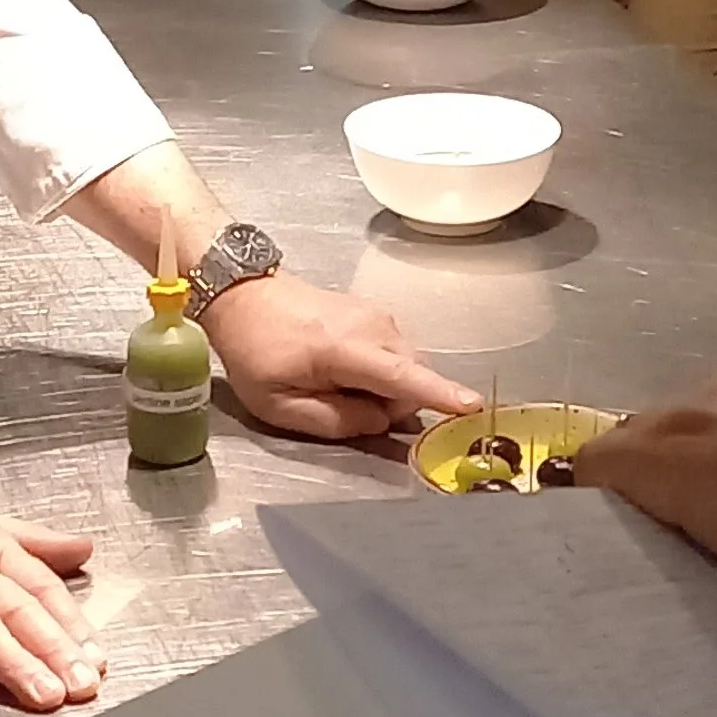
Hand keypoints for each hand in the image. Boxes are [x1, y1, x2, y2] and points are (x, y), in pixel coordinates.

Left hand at [204, 270, 476, 445]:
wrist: (245, 294)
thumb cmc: (255, 351)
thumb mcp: (278, 405)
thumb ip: (335, 420)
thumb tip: (382, 422)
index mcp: (344, 348)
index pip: (402, 377)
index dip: (439, 394)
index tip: (472, 406)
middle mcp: (371, 326)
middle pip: (411, 376)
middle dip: (391, 404)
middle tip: (339, 403)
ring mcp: (377, 316)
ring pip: (407, 366)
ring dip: (384, 388)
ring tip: (335, 384)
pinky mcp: (377, 315)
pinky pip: (396, 354)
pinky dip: (380, 371)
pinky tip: (343, 369)